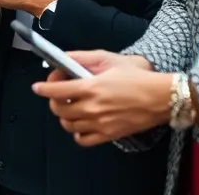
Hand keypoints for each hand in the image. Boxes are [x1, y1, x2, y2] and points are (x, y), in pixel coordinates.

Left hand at [31, 52, 168, 145]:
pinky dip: (77, 133)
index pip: (56, 90)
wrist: (161, 97)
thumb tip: (63, 59)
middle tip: (59, 94)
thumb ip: (82, 58)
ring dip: (64, 116)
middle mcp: (92, 107)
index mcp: (90, 87)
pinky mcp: (108, 135)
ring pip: (68, 125)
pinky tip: (81, 123)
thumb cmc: (137, 76)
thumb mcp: (109, 58)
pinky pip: (82, 140)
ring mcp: (99, 123)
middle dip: (53, 100)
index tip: (37, 87)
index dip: (43, 88)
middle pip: (58, 109)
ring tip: (71, 107)